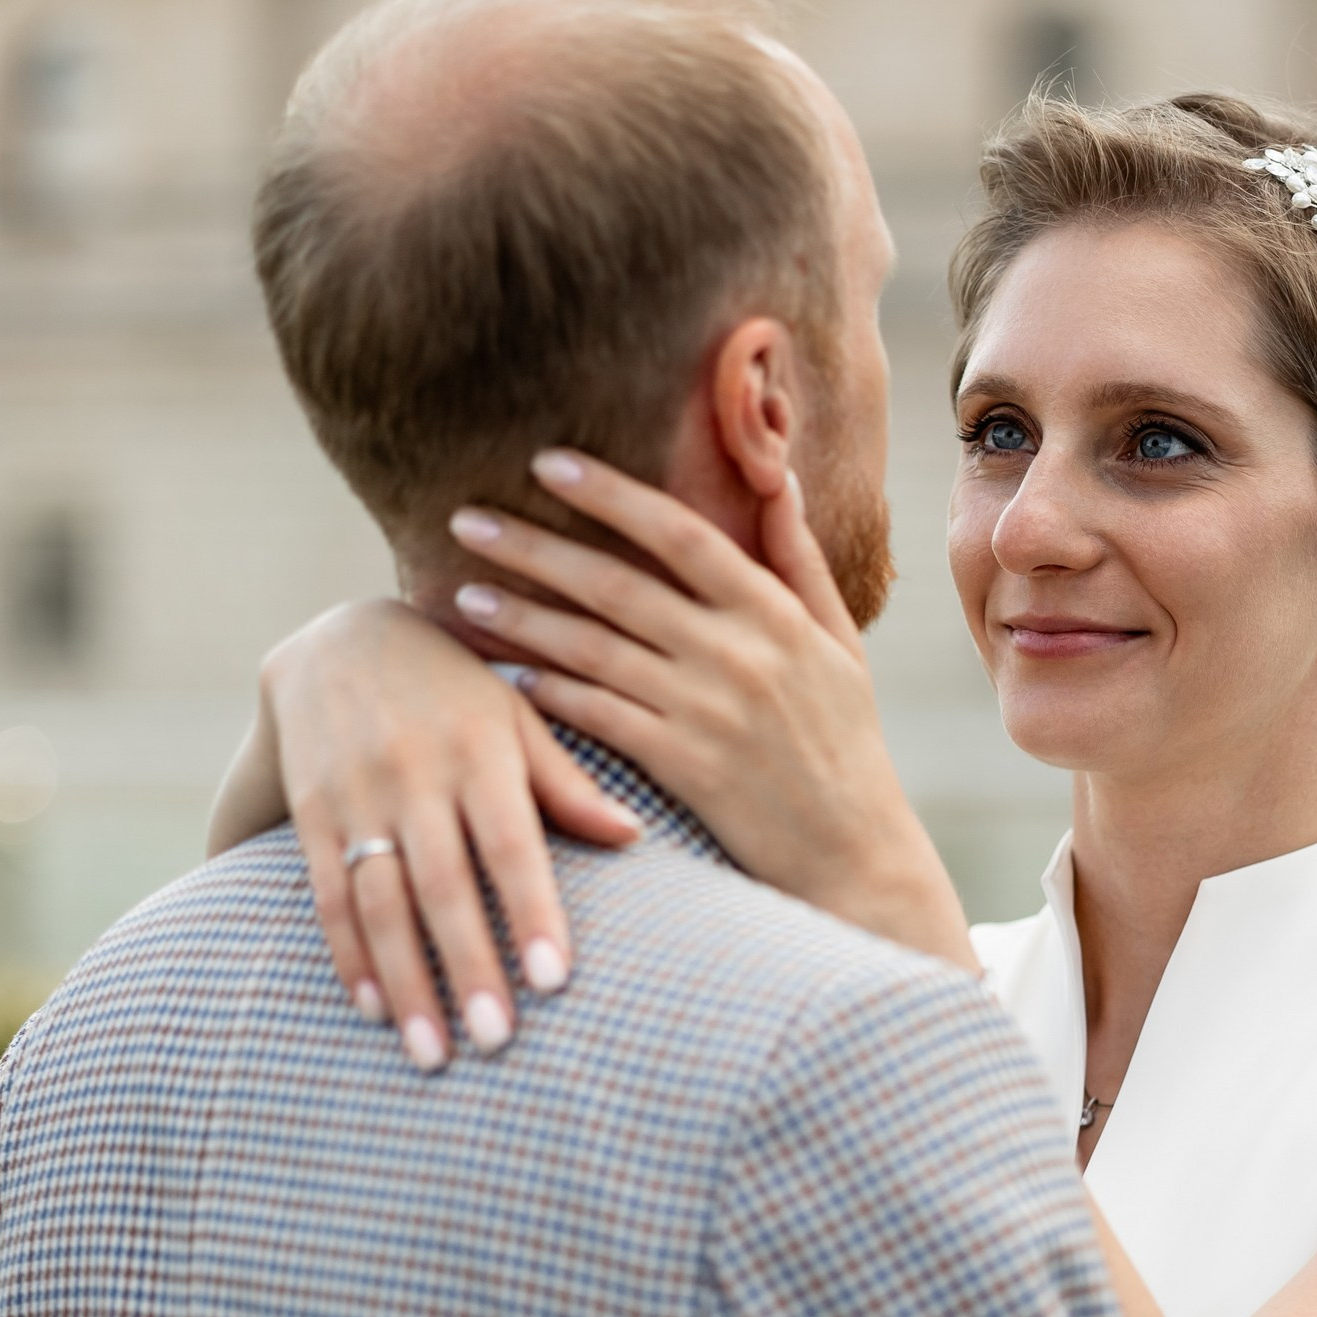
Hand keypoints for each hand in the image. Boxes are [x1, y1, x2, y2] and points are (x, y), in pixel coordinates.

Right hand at [261, 601, 643, 1069]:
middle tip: (497, 1043)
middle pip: (443, 885)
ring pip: (379, 901)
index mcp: (479, 750)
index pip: (510, 844)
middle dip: (468, 968)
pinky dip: (350, 955)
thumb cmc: (456, 688)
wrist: (338, 638)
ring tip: (432, 1053)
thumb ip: (566, 782)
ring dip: (405, 981)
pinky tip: (374, 1008)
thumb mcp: (517, 717)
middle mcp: (414, 774)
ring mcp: (355, 795)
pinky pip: (327, 894)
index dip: (531, 912)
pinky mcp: (311, 812)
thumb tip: (633, 837)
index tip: (554, 982)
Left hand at [449, 452, 974, 970]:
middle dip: (534, 547)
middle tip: (464, 520)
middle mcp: (737, 654)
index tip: (547, 464)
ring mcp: (706, 712)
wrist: (854, 852)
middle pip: (616, 585)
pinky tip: (508, 676)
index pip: (680, 533)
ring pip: (594, 649)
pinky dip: (551, 694)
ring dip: (522, 619)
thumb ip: (800, 559)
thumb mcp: (840, 643)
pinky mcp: (684, 768)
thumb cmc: (844, 741)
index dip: (611, 494)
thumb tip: (778, 475)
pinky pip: (600, 718)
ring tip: (462, 594)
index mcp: (773, 613)